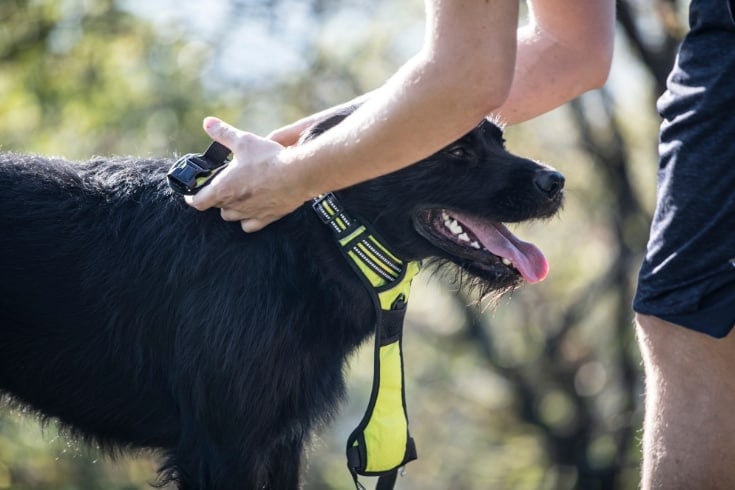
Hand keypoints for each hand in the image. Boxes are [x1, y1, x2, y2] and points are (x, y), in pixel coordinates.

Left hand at [185, 117, 304, 232]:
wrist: (297, 175)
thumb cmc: (268, 159)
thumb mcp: (243, 141)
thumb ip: (223, 133)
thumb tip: (207, 122)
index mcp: (223, 189)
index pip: (198, 202)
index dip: (192, 197)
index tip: (192, 193)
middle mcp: (233, 206)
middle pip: (216, 207)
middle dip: (216, 197)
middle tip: (223, 184)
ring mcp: (250, 214)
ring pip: (232, 217)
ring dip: (231, 208)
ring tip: (237, 195)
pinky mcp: (266, 218)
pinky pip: (249, 226)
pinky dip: (247, 219)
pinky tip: (251, 209)